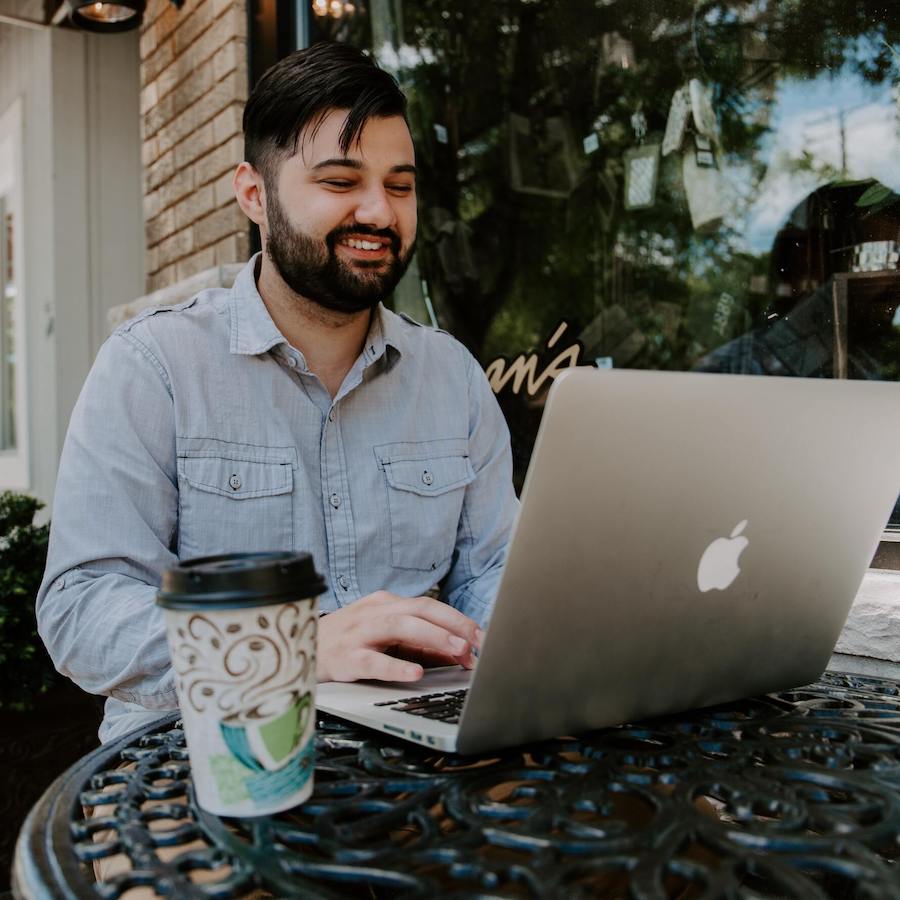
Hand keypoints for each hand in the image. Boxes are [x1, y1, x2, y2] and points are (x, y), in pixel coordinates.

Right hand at [317, 590, 484, 682]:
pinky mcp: (345, 658)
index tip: (482, 638)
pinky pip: (373, 660)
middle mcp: (374, 613)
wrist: (295, 649)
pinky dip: (396, 665)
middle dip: (452, 623)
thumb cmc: (345, 642)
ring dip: (433, 637)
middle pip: (420, 609)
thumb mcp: (383, 636)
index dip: (458, 620)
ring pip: (400, 627)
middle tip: (477, 641)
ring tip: (457, 650)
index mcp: (385, 604)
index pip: (429, 606)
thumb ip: (417, 642)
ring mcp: (358, 633)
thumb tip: (458, 652)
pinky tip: (415, 672)